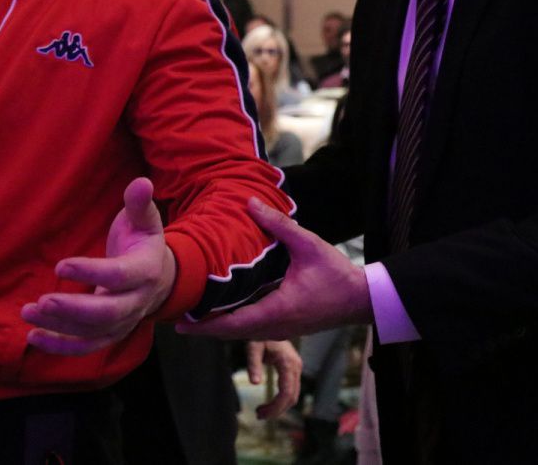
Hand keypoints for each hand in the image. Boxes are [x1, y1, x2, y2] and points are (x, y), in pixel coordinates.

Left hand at [20, 177, 176, 354]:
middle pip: (106, 313)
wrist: (162, 278)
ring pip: (93, 333)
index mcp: (144, 271)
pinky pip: (86, 346)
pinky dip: (61, 346)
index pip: (118, 276)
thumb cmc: (143, 243)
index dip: (90, 272)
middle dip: (73, 310)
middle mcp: (136, 302)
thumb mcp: (145, 221)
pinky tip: (33, 336)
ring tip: (29, 313)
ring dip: (60, 328)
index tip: (59, 266)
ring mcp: (123, 322)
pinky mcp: (110, 334)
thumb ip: (139, 204)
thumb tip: (141, 182)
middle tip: (42, 301)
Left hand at [178, 198, 371, 340]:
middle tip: (175, 321)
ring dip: (217, 329)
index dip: (206, 325)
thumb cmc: (336, 273)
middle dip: (204, 329)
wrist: (362, 298)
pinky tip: (220, 316)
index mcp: (277, 310)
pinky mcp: (285, 328)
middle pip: (232, 334)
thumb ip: (279, 225)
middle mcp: (276, 326)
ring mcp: (281, 331)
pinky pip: (252, 331)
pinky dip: (232, 327)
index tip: (182, 324)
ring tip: (191, 319)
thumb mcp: (308, 245)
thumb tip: (251, 203)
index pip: (234, 324)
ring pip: (242, 335)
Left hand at [247, 339, 301, 419]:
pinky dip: (281, 400)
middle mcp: (296, 367)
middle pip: (292, 397)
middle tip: (258, 415)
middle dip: (276, 410)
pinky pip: (290, 389)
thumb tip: (254, 383)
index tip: (261, 413)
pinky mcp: (293, 369)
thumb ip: (254, 364)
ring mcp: (296, 368)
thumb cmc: (259, 333)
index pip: (286, 393)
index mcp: (288, 363)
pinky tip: (269, 404)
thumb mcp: (253, 346)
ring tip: (261, 412)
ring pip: (293, 395)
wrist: (270, 321)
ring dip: (279, 407)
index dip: (276, 407)